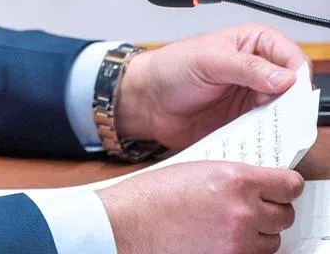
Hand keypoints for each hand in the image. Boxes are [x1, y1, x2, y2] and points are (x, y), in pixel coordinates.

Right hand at [97, 162, 302, 253]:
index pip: (289, 185)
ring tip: (230, 225)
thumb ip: (232, 177)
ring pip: (272, 241)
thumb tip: (257, 184)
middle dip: (270, 211)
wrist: (126, 223)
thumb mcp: (197, 170)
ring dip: (257, 233)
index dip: (285, 186)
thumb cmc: (151, 196)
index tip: (280, 188)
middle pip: (284, 215)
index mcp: (236, 179)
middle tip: (250, 207)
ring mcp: (238, 241)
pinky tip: (221, 238)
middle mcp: (243, 210)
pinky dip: (243, 249)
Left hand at [115, 25, 308, 149]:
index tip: (291, 91)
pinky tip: (261, 141)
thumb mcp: (207, 60)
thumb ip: (246, 67)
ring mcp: (254, 98)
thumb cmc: (169, 69)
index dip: (296, 75)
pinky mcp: (246, 122)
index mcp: (254, 43)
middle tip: (284, 116)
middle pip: (294, 89)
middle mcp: (259, 71)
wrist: (146, 101)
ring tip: (270, 129)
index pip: (291, 57)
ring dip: (281, 123)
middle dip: (292, 104)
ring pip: (285, 113)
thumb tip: (285, 77)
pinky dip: (268, 137)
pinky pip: (267, 132)